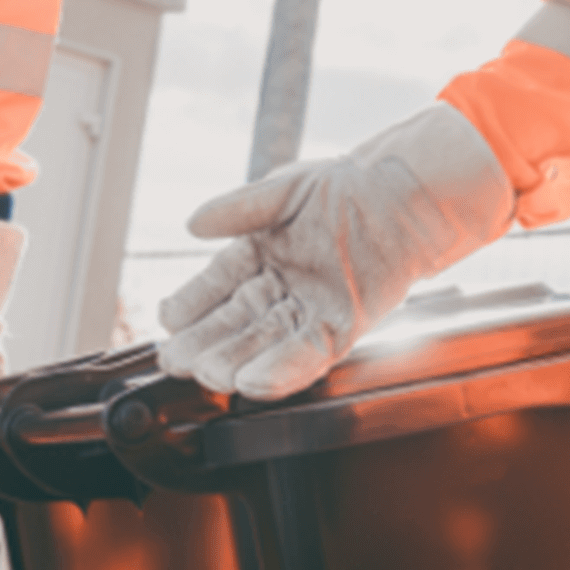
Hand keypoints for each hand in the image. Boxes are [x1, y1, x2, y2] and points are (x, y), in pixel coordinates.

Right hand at [157, 104, 512, 400]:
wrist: (402, 195)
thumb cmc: (346, 187)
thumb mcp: (283, 191)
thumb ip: (238, 209)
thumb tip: (192, 224)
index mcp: (261, 256)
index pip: (215, 286)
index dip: (190, 304)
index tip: (167, 322)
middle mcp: (282, 289)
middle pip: (235, 323)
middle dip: (205, 344)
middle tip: (177, 360)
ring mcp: (311, 310)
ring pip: (266, 345)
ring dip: (236, 363)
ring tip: (210, 375)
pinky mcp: (343, 328)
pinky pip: (309, 355)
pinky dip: (283, 370)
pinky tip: (254, 383)